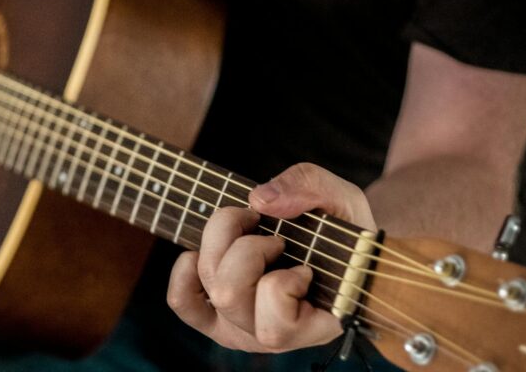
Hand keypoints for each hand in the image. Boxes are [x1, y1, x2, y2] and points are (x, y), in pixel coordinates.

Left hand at [167, 163, 375, 352]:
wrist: (334, 244)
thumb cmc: (343, 230)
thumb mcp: (343, 199)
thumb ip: (311, 189)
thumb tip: (259, 200)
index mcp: (313, 326)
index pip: (277, 324)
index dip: (284, 282)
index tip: (305, 265)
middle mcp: (271, 335)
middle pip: (229, 295)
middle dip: (248, 248)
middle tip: (275, 237)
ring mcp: (239, 327)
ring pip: (209, 287)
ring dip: (221, 244)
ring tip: (249, 231)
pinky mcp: (215, 316)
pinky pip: (182, 300)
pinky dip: (185, 270)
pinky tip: (206, 250)